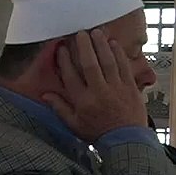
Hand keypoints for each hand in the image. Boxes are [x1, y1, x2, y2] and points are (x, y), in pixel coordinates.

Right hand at [42, 28, 147, 142]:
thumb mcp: (74, 125)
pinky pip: (124, 67)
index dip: (65, 60)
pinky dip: (119, 54)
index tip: (61, 48)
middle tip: (80, 33)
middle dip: (84, 47)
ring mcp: (116, 88)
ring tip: (96, 32)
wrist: (126, 142)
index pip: (71, 76)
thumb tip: (45, 95)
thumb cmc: (98, 133)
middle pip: (90, 65)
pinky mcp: (130, 87)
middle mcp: (99, 92)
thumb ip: (60, 108)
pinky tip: (114, 44)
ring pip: (108, 62)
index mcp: (83, 101)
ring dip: (101, 46)